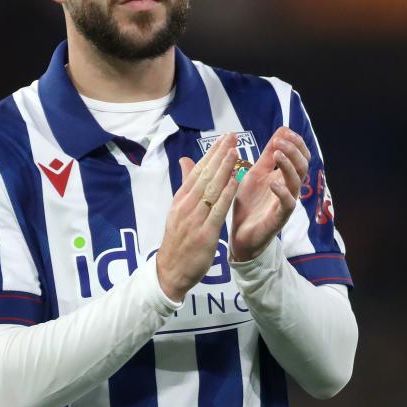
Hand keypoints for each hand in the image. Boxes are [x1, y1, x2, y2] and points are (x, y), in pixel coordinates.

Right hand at [157, 133, 238, 301]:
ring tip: (235, 152)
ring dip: (224, 170)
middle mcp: (186, 205)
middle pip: (205, 175)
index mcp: (181, 199)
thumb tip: (186, 160)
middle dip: (219, 155)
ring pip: (211, 189)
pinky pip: (217, 211)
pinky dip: (226, 195)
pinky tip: (235, 183)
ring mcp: (195, 219)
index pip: (197, 170)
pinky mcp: (205, 233)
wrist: (170, 270)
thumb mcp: (178, 209)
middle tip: (232, 136)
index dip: (211, 153)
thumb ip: (185, 185)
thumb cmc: (178, 240)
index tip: (223, 138)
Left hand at [229, 127, 310, 261]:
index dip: (295, 142)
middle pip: (302, 166)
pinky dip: (282, 192)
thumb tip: (280, 132)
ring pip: (297, 182)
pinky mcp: (279, 218)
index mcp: (283, 177)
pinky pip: (287, 204)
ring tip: (278, 154)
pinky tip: (273, 183)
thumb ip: (267, 156)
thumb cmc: (249, 204)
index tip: (284, 131)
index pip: (299, 156)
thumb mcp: (256, 174)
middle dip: (293, 150)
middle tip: (280, 140)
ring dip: (289, 165)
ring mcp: (285, 203)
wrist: (240, 234)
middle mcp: (288, 188)